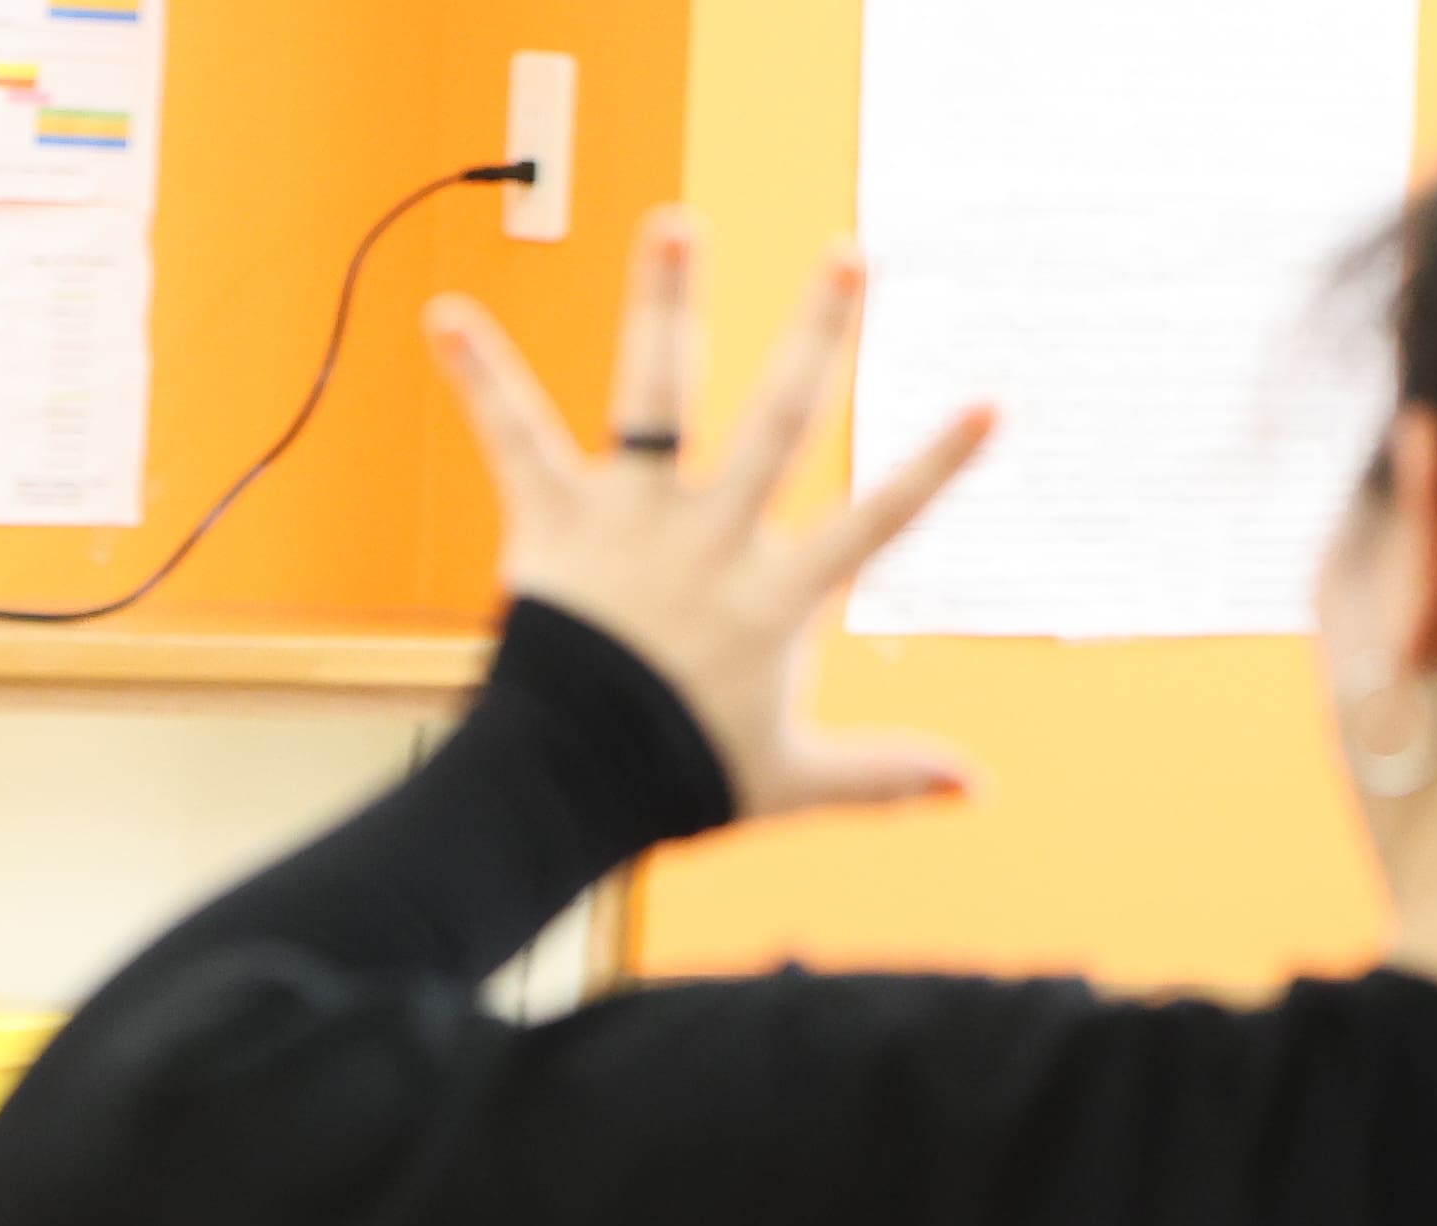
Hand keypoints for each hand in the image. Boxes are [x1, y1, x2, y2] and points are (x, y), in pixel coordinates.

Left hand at [423, 217, 992, 825]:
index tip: (992, 402)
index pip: (876, 521)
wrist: (564, 790)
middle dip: (820, 335)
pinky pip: (512, 437)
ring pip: (658, 396)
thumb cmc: (677, 781)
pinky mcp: (554, 524)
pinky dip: (478, 376)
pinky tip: (444, 314)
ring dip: (666, 304)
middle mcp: (710, 541)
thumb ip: (884, 775)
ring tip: (676, 222)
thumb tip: (980, 792)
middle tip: (850, 255)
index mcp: (775, 597)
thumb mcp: (792, 779)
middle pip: (779, 423)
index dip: (936, 466)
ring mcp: (631, 523)